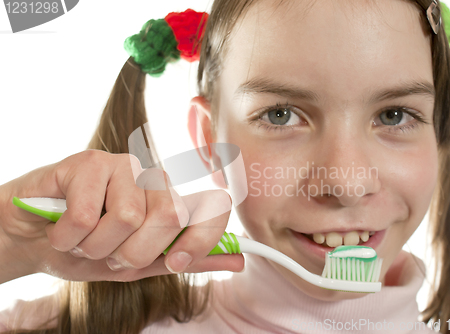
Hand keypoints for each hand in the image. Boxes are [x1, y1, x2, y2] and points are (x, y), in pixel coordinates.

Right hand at [0, 149, 243, 283]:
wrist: (32, 238)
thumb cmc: (87, 247)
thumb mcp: (139, 264)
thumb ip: (185, 259)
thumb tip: (237, 257)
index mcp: (170, 201)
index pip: (210, 210)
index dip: (201, 241)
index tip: (174, 262)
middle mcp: (152, 178)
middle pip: (168, 217)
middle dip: (131, 253)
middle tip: (108, 251)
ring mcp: (122, 166)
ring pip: (127, 218)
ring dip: (95, 246)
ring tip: (83, 238)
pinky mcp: (89, 161)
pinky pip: (87, 214)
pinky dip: (68, 236)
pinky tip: (62, 227)